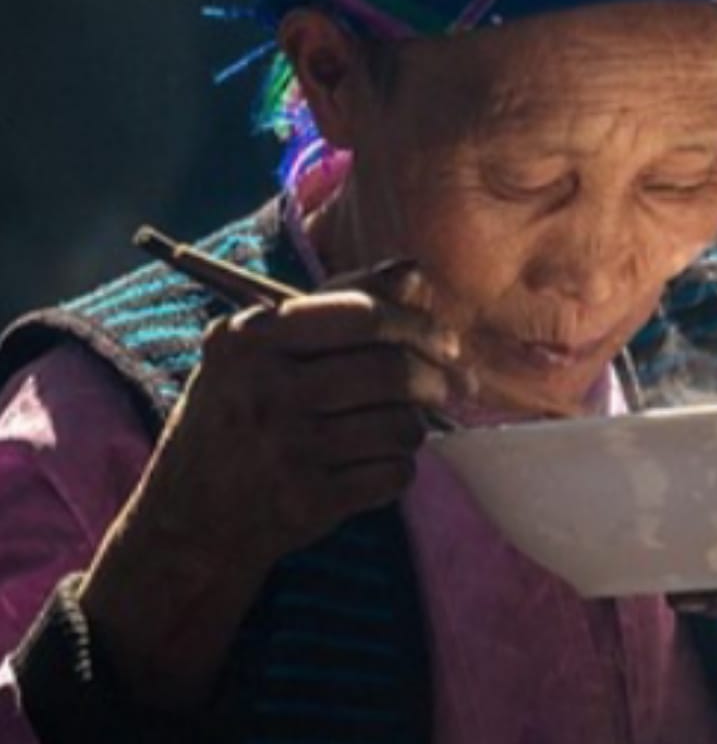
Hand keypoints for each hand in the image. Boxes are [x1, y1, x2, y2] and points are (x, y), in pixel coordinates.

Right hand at [78, 261, 467, 708]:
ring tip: (399, 428)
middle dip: (435, 379)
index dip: (417, 325)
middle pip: (389, 370)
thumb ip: (337, 305)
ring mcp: (284, 450)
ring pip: (400, 425)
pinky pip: (393, 473)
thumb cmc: (239, 416)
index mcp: (250, 340)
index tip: (446, 342)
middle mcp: (263, 391)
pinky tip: (373, 465)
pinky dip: (397, 469)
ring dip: (414, 427)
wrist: (190, 521)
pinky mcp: (306, 501)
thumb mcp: (263, 352)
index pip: (361, 315)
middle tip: (450, 386)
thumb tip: (412, 272)